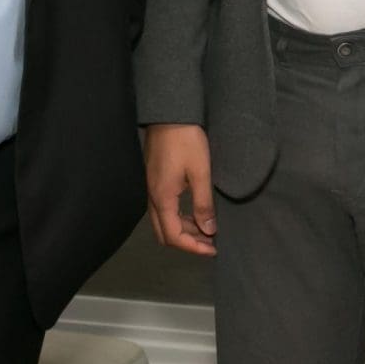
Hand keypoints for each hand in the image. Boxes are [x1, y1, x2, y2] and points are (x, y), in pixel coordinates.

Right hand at [143, 124, 216, 255]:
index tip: (213, 249)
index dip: (193, 247)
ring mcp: (151, 189)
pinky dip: (179, 218)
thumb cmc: (186, 141)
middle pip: (165, 233)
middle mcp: (152, 197)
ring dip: (184, 230)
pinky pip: (164, 209)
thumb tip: (209, 230)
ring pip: (164, 222)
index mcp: (162, 198)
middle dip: (187, 242)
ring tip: (207, 229)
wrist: (169, 114)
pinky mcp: (155, 181)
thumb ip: (203, 204)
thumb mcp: (200, 173)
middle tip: (210, 243)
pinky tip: (195, 213)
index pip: (173, 236)